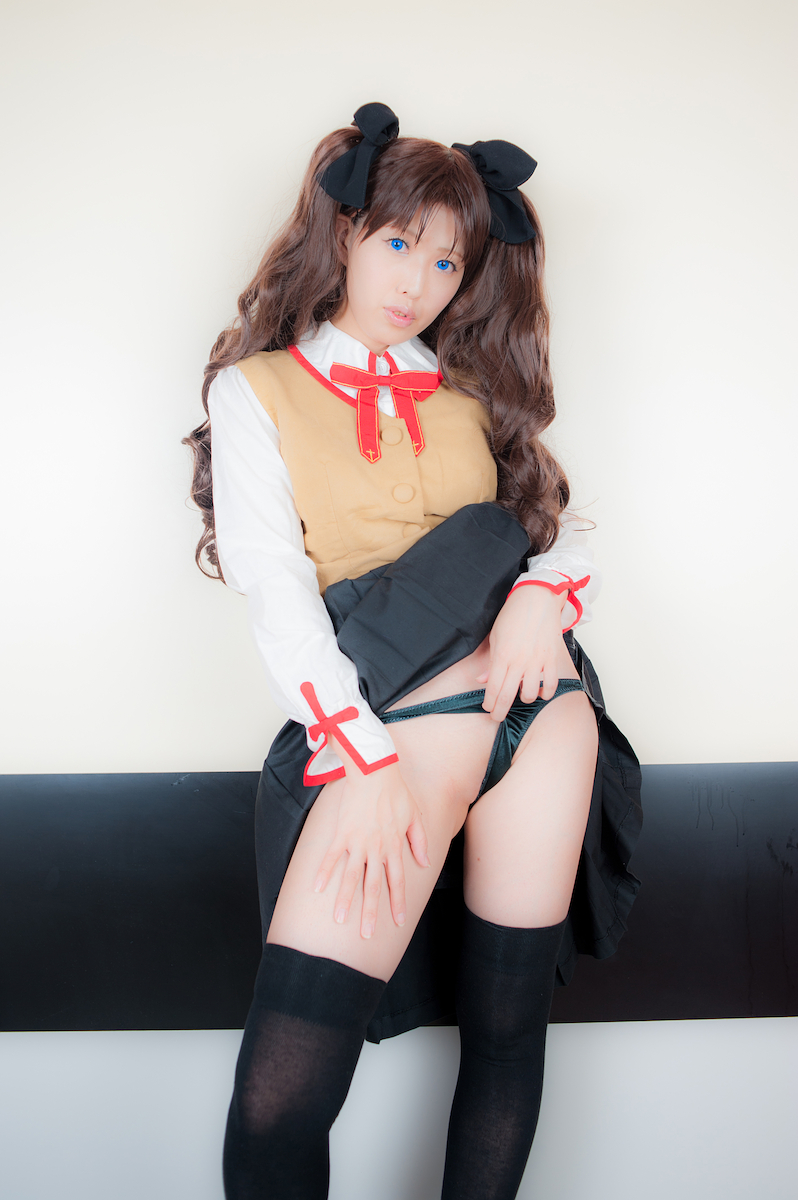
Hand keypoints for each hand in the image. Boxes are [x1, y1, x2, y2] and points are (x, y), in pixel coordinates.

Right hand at [313, 745, 429, 939]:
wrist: (376, 771)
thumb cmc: (396, 791)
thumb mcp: (416, 816)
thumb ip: (421, 841)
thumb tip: (424, 863)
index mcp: (395, 846)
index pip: (397, 881)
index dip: (396, 902)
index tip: (397, 921)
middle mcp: (377, 848)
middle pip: (373, 886)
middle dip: (370, 912)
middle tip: (366, 934)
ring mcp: (358, 841)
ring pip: (352, 877)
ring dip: (346, 900)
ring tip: (341, 919)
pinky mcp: (342, 832)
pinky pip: (332, 856)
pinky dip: (324, 872)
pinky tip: (317, 888)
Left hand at [477, 584, 567, 722]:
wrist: (536, 599)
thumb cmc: (513, 615)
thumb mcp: (495, 637)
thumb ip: (490, 662)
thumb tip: (482, 680)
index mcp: (502, 656)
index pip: (493, 688)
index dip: (490, 703)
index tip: (488, 708)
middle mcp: (519, 661)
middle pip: (508, 696)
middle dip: (500, 711)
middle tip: (498, 716)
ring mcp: (537, 661)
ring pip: (530, 694)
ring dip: (524, 699)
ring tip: (520, 695)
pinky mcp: (552, 658)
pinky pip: (551, 684)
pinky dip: (546, 693)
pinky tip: (541, 692)